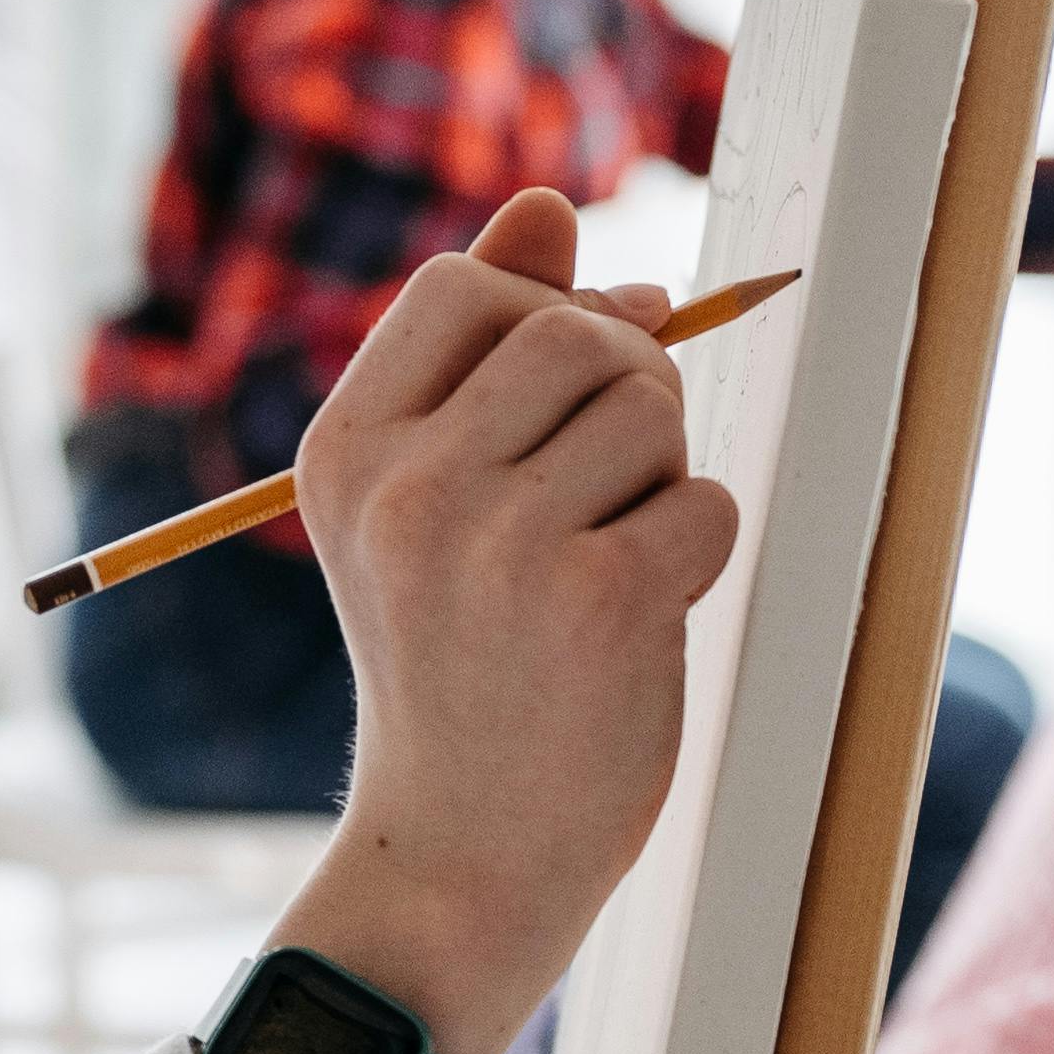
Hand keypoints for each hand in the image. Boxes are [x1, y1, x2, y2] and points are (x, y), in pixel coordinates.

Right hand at [276, 188, 739, 1053]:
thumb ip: (480, 353)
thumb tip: (552, 204)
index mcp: (347, 452)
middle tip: (603, 490)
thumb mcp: (424, 502)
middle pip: (581, 332)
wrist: (461, 849)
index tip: (561, 396)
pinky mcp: (599, 603)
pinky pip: (705, 503)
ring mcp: (500, 545)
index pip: (466, 286)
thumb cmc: (460, 662)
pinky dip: (697, 552)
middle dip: (628, 390)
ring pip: (653, 406)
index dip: (544, 314)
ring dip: (665, 473)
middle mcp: (409, 487)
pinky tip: (639, 619)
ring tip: (609, 556)